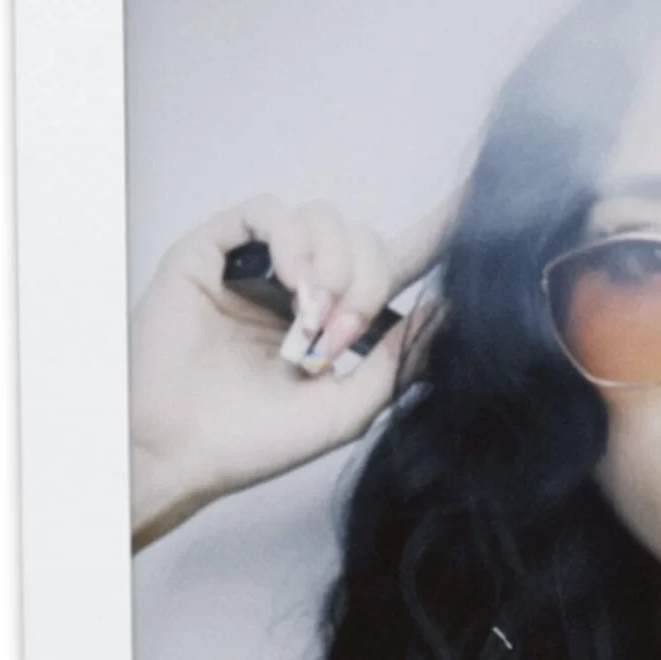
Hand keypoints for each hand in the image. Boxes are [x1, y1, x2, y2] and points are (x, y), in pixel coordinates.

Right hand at [129, 190, 452, 549]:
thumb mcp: (347, 409)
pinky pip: (266, 211)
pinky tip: (291, 281)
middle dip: (366, 282)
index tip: (476, 209)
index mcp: (334, 320)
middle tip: (342, 334)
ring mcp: (257, 266)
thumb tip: (447, 311)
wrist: (184, 450)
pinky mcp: (213, 252)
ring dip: (330, 266)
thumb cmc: (254, 441)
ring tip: (310, 318)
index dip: (432, 236)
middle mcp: (298, 286)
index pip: (390, 265)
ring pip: (321, 219)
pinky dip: (291, 239)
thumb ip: (397, 361)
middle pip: (361, 240)